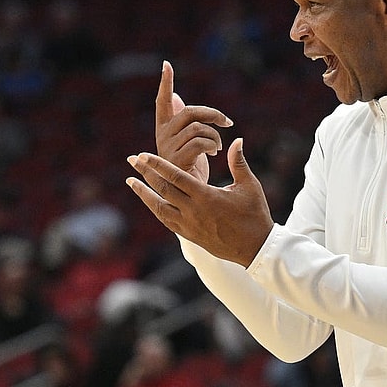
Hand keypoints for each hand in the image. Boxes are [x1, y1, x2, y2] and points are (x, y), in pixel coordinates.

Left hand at [126, 138, 273, 267]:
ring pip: (159, 207)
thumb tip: (237, 139)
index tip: (143, 154)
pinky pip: (166, 220)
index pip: (176, 176)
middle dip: (145, 173)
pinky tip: (149, 200)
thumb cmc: (254, 214)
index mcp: (206, 196)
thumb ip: (238, 162)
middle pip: (162, 189)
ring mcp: (189, 225)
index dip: (158, 164)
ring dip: (144, 193)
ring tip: (131, 181)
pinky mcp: (189, 235)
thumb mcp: (249, 186)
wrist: (255, 247)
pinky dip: (155, 208)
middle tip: (132, 159)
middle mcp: (193, 211)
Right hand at [156, 61, 233, 183]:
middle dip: (211, 114)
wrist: (195, 200)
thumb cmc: (193, 171)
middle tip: (226, 122)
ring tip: (218, 147)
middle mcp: (162, 138)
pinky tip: (215, 153)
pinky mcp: (176, 161)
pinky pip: (199, 142)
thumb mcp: (189, 143)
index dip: (166, 84)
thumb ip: (184, 122)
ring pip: (197, 127)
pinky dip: (212, 144)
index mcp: (165, 131)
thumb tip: (176, 98)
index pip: (163, 102)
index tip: (167, 64)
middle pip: (189, 112)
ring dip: (215, 135)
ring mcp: (167, 150)